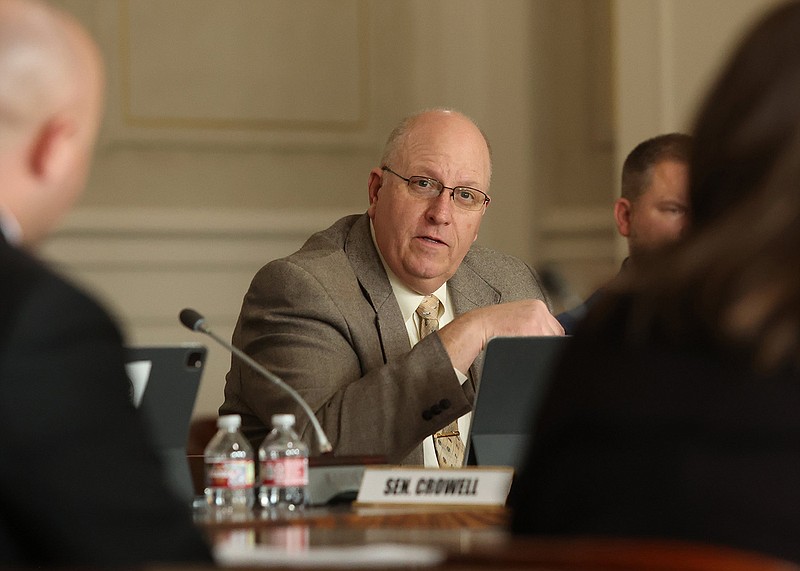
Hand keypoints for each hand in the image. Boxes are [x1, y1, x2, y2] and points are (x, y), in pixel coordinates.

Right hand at [438, 299, 563, 372]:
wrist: (478, 326)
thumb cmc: (494, 324)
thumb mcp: (518, 316)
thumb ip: (535, 323)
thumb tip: (549, 338)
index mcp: (537, 305)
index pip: (555, 328)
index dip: (548, 339)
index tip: (541, 343)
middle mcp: (538, 310)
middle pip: (555, 335)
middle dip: (544, 343)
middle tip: (527, 344)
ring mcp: (535, 320)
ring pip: (549, 342)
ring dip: (538, 348)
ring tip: (521, 346)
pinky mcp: (530, 330)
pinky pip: (541, 347)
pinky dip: (534, 351)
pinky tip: (522, 348)